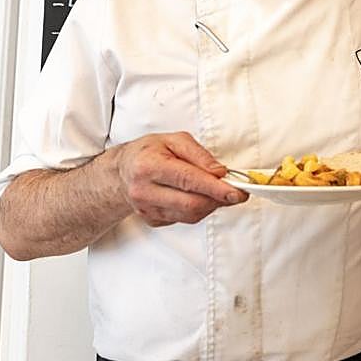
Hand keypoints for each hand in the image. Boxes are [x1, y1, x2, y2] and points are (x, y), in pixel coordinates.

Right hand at [114, 132, 247, 226]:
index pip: (188, 180)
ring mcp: (147, 210)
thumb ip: (199, 154)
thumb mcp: (174, 140)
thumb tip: (220, 172)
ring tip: (218, 191)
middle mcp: (145, 191)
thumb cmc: (150, 151)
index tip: (238, 191)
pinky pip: (184, 219)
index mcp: (149, 166)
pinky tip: (199, 196)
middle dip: (219, 199)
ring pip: (190, 215)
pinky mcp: (152, 220)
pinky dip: (199, 209)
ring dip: (211, 205)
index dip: (216, 188)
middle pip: (191, 204)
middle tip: (236, 191)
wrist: (122, 170)